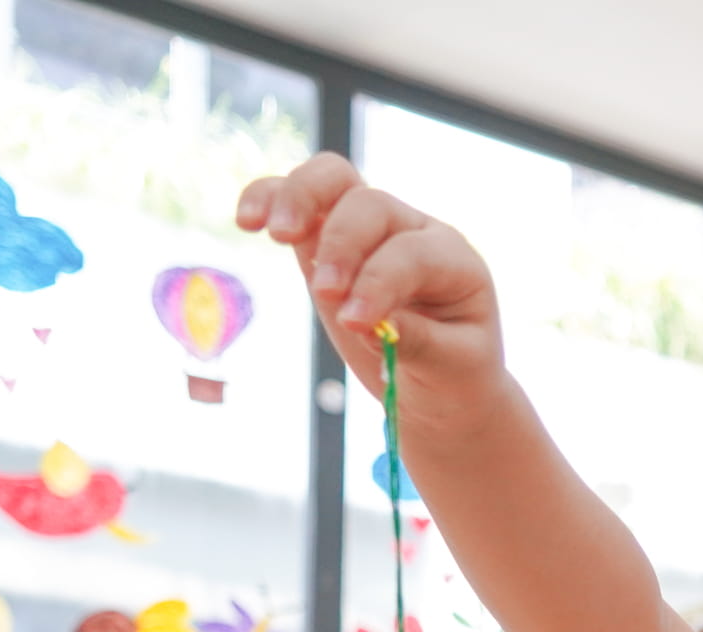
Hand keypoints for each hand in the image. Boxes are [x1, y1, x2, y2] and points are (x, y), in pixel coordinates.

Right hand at [235, 154, 502, 416]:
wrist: (441, 381)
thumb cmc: (455, 372)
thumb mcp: (451, 366)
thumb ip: (415, 342)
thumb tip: (363, 321)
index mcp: (453, 260)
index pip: (411, 253)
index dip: (379, 282)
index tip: (352, 322)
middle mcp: (412, 230)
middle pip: (370, 204)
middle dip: (342, 245)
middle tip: (324, 293)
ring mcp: (368, 228)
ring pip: (334, 179)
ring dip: (300, 198)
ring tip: (276, 234)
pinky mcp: (327, 237)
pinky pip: (296, 198)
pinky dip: (268, 197)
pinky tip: (247, 220)